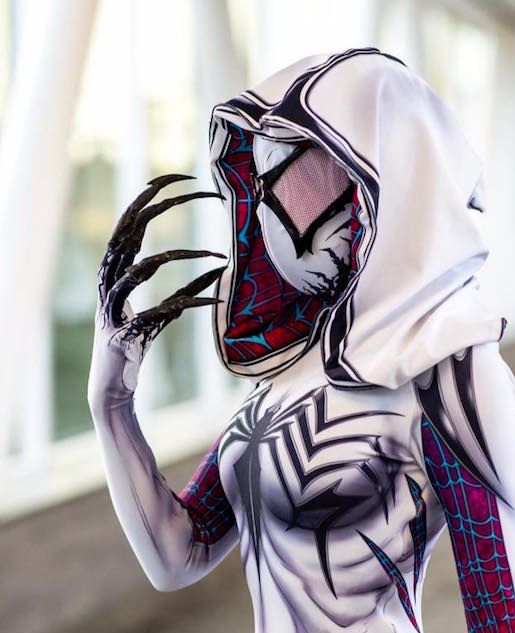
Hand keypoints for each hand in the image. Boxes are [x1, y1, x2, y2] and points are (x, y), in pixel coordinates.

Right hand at [88, 174, 225, 410]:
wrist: (113, 387)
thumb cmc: (137, 344)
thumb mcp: (167, 312)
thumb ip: (189, 289)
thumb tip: (221, 268)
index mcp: (115, 271)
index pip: (129, 222)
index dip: (152, 196)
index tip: (181, 178)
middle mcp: (108, 282)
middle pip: (127, 232)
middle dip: (159, 206)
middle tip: (193, 188)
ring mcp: (111, 307)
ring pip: (136, 269)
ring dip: (177, 259)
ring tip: (213, 256)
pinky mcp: (122, 333)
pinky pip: (156, 312)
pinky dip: (189, 304)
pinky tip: (216, 300)